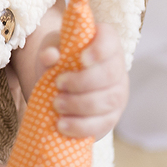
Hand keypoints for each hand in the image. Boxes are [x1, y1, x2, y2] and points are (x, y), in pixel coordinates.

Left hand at [37, 22, 127, 139]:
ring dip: (79, 104)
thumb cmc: (60, 60)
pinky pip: (101, 124)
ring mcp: (118, 94)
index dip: (100, 49)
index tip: (82, 58)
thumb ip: (50, 49)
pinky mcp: (111, 117)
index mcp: (105, 44)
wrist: (61, 86)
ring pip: (107, 100)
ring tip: (56, 104)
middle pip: (109, 74)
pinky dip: (80, 126)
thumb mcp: (52, 49)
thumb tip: (49, 56)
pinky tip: (62, 124)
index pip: (110, 40)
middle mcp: (117, 68)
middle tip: (58, 84)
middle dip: (82, 81)